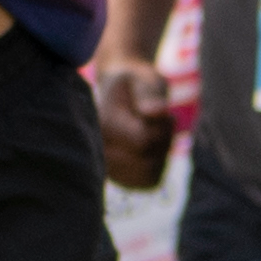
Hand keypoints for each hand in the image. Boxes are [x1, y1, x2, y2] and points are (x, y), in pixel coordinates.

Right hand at [86, 48, 179, 189]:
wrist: (122, 93)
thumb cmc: (136, 84)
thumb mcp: (145, 80)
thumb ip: (149, 94)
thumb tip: (152, 112)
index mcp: (102, 124)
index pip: (143, 141)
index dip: (161, 126)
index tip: (160, 109)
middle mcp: (98, 150)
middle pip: (147, 160)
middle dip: (161, 140)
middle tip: (161, 119)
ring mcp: (107, 168)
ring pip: (149, 172)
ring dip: (160, 152)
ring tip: (154, 131)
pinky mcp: (120, 179)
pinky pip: (150, 180)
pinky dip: (157, 164)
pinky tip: (151, 147)